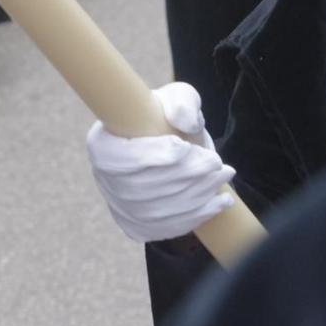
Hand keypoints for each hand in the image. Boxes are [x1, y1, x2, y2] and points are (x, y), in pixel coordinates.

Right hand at [85, 82, 236, 242]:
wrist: (171, 148)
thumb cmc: (170, 119)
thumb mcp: (177, 98)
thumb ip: (182, 104)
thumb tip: (184, 122)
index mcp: (101, 145)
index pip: (123, 158)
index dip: (153, 156)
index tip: (185, 146)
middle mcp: (104, 180)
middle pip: (144, 187)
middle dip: (186, 176)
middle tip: (216, 162)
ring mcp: (120, 207)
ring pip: (160, 209)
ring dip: (197, 194)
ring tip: (224, 176)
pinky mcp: (138, 227)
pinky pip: (167, 227)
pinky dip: (198, 215)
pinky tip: (221, 201)